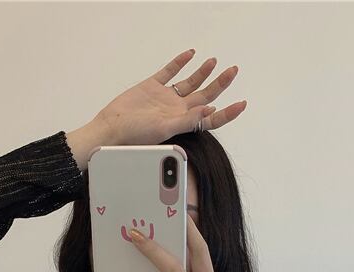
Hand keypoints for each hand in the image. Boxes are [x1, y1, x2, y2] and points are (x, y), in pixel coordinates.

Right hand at [91, 49, 247, 145]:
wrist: (110, 128)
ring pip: (189, 83)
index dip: (228, 113)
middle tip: (233, 71)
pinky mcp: (151, 87)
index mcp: (182, 122)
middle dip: (221, 84)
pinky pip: (169, 72)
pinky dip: (179, 63)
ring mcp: (164, 98)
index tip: (242, 104)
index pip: (211, 118)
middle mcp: (176, 110)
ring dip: (203, 73)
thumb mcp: (164, 129)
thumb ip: (187, 120)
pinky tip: (189, 54)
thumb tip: (210, 111)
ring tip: (215, 61)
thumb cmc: (134, 136)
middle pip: (204, 95)